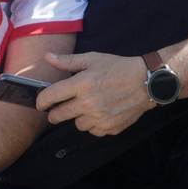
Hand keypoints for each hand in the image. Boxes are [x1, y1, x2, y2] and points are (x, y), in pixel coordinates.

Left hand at [36, 51, 152, 135]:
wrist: (146, 82)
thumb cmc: (119, 68)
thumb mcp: (93, 59)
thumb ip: (68, 61)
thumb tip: (48, 57)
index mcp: (81, 84)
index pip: (50, 97)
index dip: (41, 101)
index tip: (41, 103)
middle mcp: (87, 103)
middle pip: (58, 116)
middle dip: (54, 113)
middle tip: (57, 109)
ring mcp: (99, 118)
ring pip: (76, 125)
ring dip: (78, 118)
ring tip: (87, 107)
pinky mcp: (109, 128)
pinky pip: (93, 131)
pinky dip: (94, 124)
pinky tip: (100, 113)